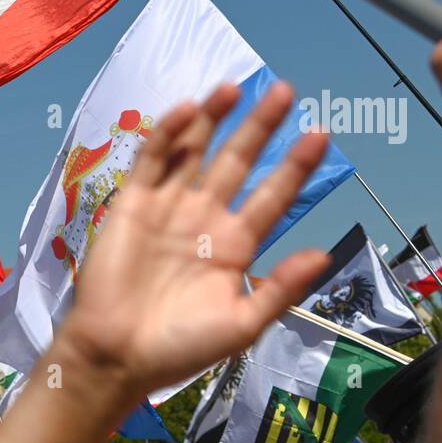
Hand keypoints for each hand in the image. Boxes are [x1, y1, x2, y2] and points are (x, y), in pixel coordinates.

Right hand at [61, 82, 330, 398]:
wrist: (118, 355)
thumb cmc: (180, 347)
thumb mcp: (242, 324)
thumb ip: (280, 288)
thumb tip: (323, 253)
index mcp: (236, 246)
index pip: (273, 196)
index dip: (295, 167)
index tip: (320, 135)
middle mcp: (205, 219)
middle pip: (238, 161)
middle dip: (260, 128)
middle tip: (284, 91)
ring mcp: (168, 208)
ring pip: (195, 151)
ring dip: (213, 119)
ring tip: (234, 86)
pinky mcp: (132, 204)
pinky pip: (151, 160)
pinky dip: (168, 134)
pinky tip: (188, 110)